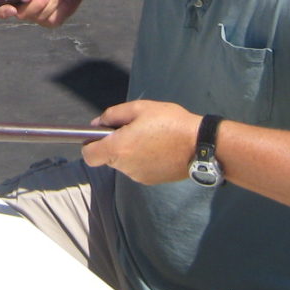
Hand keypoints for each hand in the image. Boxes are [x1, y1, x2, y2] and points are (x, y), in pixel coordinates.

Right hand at [0, 0, 93, 26]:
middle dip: (38, 2)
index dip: (2, 11)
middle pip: (22, 14)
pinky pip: (54, 19)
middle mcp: (23, 4)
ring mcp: (38, 14)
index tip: (12, 9)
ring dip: (53, 1)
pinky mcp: (52, 19)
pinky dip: (63, 7)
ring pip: (40, 17)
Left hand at [81, 100, 200, 184]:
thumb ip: (112, 115)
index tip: (102, 134)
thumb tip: (97, 124)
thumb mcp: (139, 108)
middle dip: (115, 144)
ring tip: (151, 137)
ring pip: (124, 163)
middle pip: (108, 157)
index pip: (88, 156)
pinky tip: (159, 148)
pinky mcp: (151, 181)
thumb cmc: (169, 122)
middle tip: (135, 129)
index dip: (90, 145)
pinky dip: (142, 160)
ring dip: (130, 151)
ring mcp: (138, 177)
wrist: (200, 145)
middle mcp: (125, 167)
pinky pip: (138, 169)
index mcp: (118, 149)